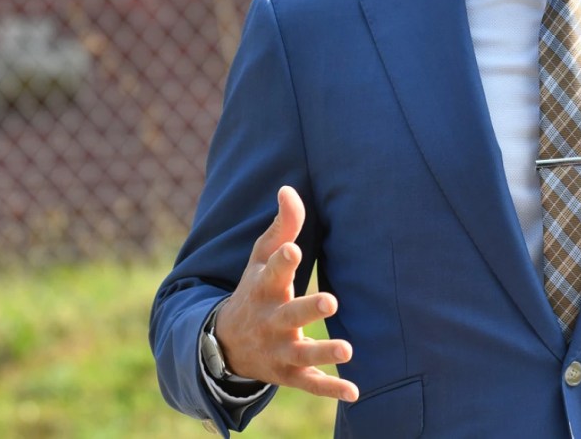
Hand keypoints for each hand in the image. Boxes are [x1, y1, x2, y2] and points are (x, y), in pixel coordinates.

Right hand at [213, 186, 359, 401]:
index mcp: (266, 288)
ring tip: (348, 349)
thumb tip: (288, 189)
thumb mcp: (260, 258)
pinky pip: (310, 384)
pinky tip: (354, 391)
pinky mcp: (288, 374)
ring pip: (302, 354)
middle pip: (290, 315)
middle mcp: (272, 320)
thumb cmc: (255, 289)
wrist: (226, 343)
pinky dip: (331, 389)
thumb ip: (281, 226)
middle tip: (330, 300)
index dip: (282, 260)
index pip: (273, 271)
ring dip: (324, 352)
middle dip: (308, 309)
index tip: (293, 248)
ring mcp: (279, 350)